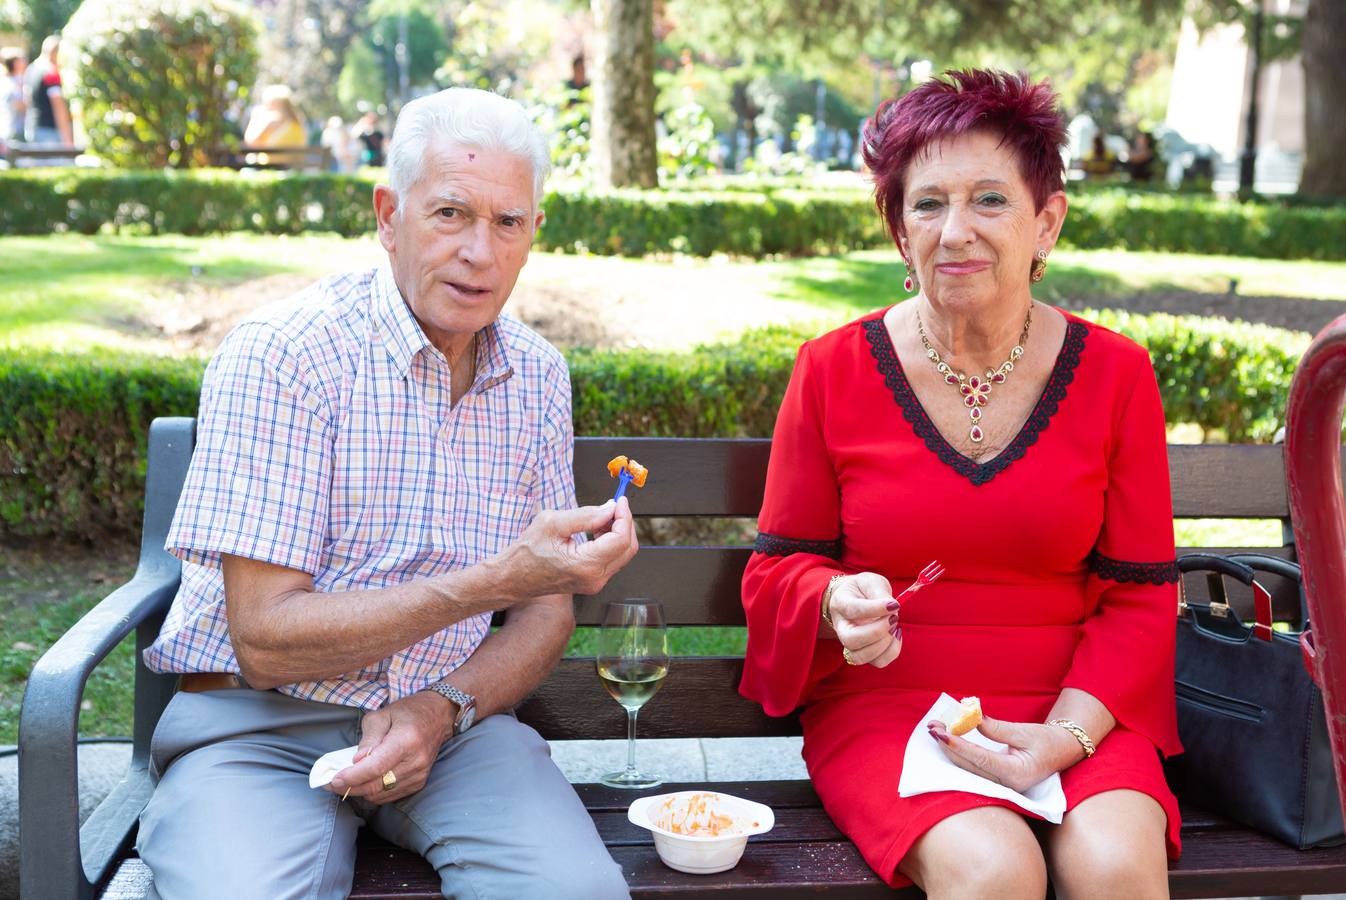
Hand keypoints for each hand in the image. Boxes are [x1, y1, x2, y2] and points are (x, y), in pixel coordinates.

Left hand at [328, 691, 453, 804]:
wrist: (438, 716)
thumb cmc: (407, 712)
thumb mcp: (382, 716)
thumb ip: (368, 739)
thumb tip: (356, 761)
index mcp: (406, 740)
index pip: (376, 767)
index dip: (352, 777)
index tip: (334, 780)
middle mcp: (415, 761)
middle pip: (377, 785)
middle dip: (350, 787)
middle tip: (332, 784)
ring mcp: (419, 774)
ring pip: (381, 794)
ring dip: (361, 791)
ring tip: (347, 782)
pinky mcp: (419, 782)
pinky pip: (390, 796)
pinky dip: (374, 793)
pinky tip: (366, 783)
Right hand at [496, 497, 638, 600]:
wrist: (512, 578)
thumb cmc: (526, 552)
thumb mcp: (553, 523)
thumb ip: (586, 515)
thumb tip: (610, 508)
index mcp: (586, 565)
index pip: (621, 539)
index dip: (624, 516)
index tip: (619, 501)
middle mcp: (595, 579)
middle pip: (627, 548)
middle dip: (624, 523)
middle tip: (612, 506)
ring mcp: (594, 583)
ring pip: (622, 554)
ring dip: (618, 532)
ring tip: (601, 517)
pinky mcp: (592, 582)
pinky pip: (612, 560)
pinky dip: (610, 542)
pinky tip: (597, 530)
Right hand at [829, 572, 901, 667]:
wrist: (855, 598)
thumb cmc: (863, 589)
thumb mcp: (871, 581)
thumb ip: (880, 592)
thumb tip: (892, 607)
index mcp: (840, 603)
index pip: (853, 610)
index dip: (875, 609)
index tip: (894, 604)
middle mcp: (841, 626)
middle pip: (851, 640)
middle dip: (877, 632)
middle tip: (893, 619)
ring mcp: (850, 643)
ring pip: (860, 656)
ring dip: (883, 645)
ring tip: (894, 628)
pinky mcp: (864, 653)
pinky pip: (877, 662)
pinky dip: (891, 652)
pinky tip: (896, 635)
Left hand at [926, 715, 1084, 792]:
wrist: (1062, 752)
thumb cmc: (1047, 741)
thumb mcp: (1025, 732)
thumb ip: (998, 729)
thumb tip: (973, 719)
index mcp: (1017, 774)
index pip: (981, 759)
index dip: (959, 746)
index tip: (942, 733)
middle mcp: (1006, 785)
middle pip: (969, 767)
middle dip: (948, 746)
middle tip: (932, 726)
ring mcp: (1001, 786)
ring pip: (968, 770)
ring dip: (949, 750)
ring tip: (934, 730)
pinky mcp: (996, 781)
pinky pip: (972, 769)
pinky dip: (958, 754)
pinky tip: (946, 741)